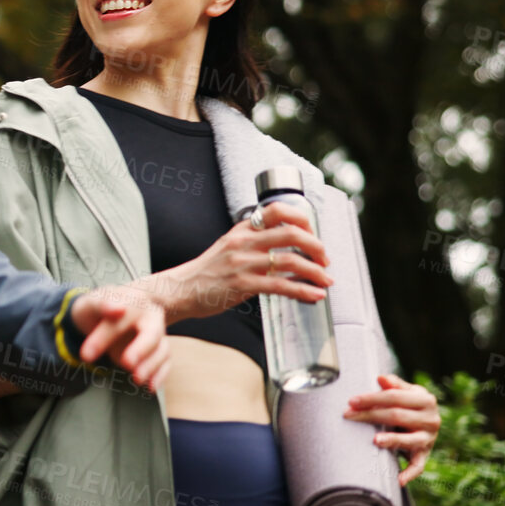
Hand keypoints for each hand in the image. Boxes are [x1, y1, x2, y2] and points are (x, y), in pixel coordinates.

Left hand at [68, 286, 169, 390]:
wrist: (116, 309)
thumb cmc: (102, 309)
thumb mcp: (91, 303)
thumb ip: (100, 305)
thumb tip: (116, 309)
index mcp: (131, 301)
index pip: (118, 319)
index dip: (104, 336)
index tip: (86, 354)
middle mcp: (149, 316)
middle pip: (151, 333)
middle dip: (140, 350)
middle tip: (126, 363)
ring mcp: (157, 333)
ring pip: (161, 350)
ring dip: (150, 366)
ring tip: (136, 379)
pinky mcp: (160, 349)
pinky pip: (165, 362)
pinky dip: (160, 375)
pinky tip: (150, 386)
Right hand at [136, 201, 330, 322]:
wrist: (179, 290)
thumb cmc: (206, 273)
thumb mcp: (228, 248)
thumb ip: (253, 244)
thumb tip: (286, 251)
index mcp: (241, 229)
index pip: (277, 210)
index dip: (302, 219)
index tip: (313, 234)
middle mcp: (242, 242)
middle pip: (290, 233)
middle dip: (316, 246)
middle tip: (325, 259)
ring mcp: (242, 263)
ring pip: (290, 260)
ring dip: (315, 271)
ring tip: (326, 280)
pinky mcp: (241, 285)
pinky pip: (280, 286)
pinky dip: (302, 291)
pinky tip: (314, 295)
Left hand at [345, 373, 439, 484]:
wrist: (429, 422)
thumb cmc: (411, 405)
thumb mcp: (407, 392)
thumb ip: (395, 385)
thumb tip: (381, 378)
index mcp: (426, 400)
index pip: (395, 397)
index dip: (372, 398)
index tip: (352, 401)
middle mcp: (431, 419)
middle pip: (397, 416)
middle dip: (370, 415)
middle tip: (349, 416)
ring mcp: (429, 438)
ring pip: (409, 440)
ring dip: (392, 441)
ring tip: (375, 440)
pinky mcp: (425, 454)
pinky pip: (418, 466)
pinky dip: (409, 474)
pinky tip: (397, 479)